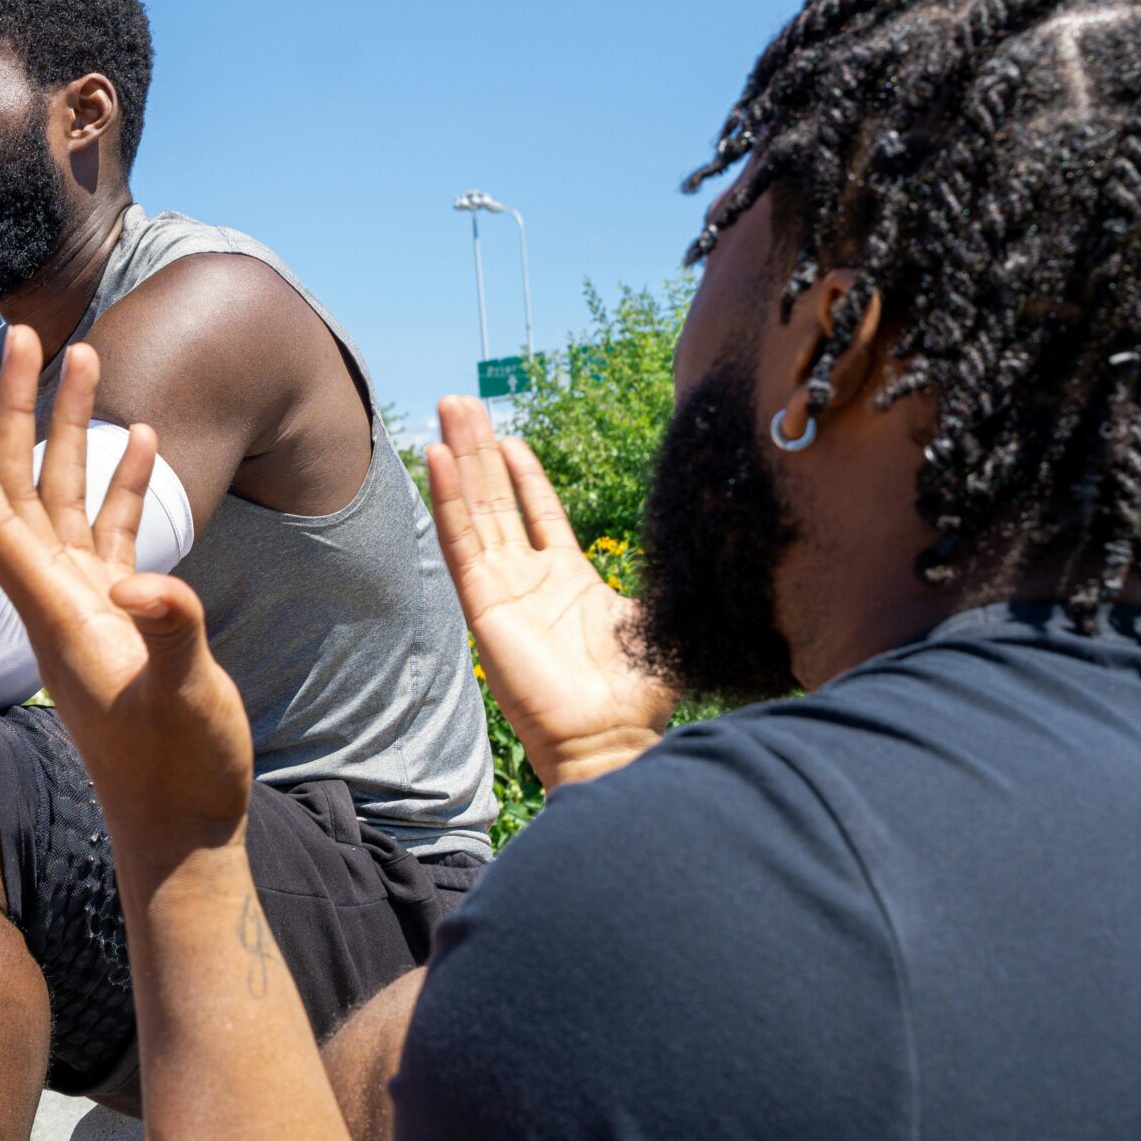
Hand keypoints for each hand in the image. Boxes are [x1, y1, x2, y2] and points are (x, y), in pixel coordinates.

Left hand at [0, 326, 256, 845]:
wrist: (182, 833)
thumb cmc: (180, 772)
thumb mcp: (179, 700)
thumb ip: (168, 636)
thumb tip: (146, 587)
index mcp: (56, 612)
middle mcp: (57, 599)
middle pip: (24, 486)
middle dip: (21, 408)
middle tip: (24, 331)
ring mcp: (88, 606)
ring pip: (69, 498)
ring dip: (76, 429)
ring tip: (89, 355)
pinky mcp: (122, 618)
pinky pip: (115, 534)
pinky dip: (126, 485)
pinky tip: (143, 440)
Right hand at [427, 395, 676, 788]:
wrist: (611, 737)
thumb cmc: (639, 693)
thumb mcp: (658, 617)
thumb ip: (662, 578)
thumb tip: (701, 542)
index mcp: (569, 579)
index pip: (539, 512)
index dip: (523, 473)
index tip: (509, 435)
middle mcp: (530, 580)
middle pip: (498, 499)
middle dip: (482, 448)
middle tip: (461, 402)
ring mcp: (502, 590)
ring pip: (476, 510)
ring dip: (461, 458)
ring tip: (447, 410)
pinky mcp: (483, 606)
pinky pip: (461, 543)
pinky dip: (448, 500)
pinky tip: (439, 459)